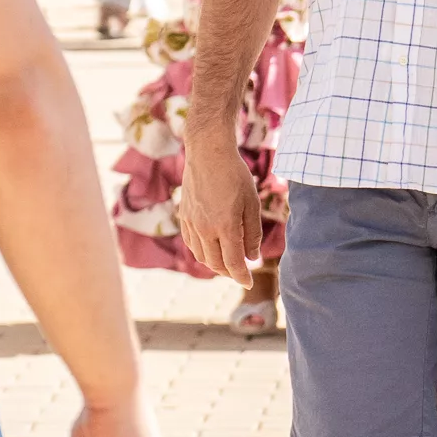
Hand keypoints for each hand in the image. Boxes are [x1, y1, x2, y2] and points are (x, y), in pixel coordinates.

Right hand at [176, 135, 263, 286]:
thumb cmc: (235, 175)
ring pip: (201, 256)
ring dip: (214, 264)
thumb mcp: (251, 203)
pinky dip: (202, 252)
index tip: (249, 283)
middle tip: (241, 273)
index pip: (233, 262)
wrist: (207, 153)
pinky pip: (191, 243)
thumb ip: (252, 233)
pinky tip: (211, 249)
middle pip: (215, 263)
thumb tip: (252, 257)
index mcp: (224, 226)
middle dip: (229, 272)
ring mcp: (191, 223)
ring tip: (228, 263)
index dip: (241, 276)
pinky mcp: (184, 216)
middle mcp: (204, 228)